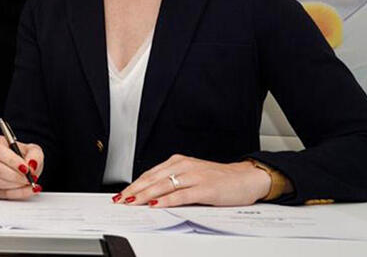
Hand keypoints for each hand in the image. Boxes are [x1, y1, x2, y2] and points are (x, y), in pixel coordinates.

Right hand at [0, 135, 42, 199]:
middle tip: (29, 177)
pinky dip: (18, 193)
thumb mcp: (34, 150)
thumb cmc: (25, 156)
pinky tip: (28, 189)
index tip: (25, 168)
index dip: (11, 160)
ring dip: (17, 185)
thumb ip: (35, 155)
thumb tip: (31, 164)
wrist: (24, 168)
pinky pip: (3, 193)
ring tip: (30, 182)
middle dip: (16, 175)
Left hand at [117, 154, 270, 206]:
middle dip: (134, 190)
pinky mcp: (204, 189)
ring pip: (163, 186)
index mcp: (179, 162)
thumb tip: (152, 194)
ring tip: (132, 203)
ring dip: (145, 195)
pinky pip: (181, 195)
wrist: (246, 178)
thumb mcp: (192, 175)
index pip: (150, 174)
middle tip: (120, 200)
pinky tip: (156, 205)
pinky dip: (166, 200)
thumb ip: (174, 182)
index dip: (134, 184)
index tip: (122, 193)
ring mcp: (194, 177)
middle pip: (153, 179)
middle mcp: (184, 166)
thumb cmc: (219, 178)